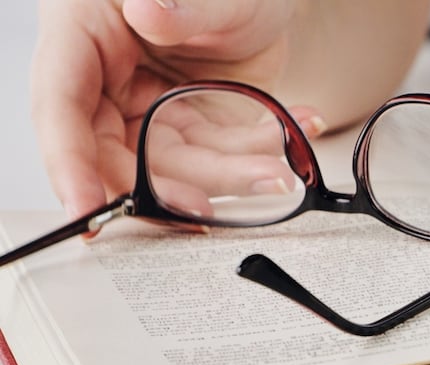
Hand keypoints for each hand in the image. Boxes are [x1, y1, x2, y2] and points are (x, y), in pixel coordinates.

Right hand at [31, 0, 323, 221]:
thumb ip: (177, 5)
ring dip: (228, 176)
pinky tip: (298, 130)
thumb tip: (148, 13)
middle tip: (203, 209)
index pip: (61, 109)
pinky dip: (260, 152)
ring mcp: (153, 110)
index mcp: (82, 37)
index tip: (85, 209)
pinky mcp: (195, 127)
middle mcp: (110, 82)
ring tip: (276, 172)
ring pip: (177, 167)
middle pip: (119, 154)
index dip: (69, 165)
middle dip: (166, 187)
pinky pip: (222, 156)